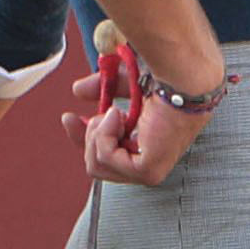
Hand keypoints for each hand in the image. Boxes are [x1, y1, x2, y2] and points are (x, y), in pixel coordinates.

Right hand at [66, 71, 206, 186]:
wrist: (180, 78)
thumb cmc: (164, 76)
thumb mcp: (124, 81)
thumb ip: (102, 88)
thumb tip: (77, 91)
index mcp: (148, 145)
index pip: (108, 155)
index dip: (84, 139)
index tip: (69, 118)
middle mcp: (150, 162)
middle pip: (97, 165)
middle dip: (88, 138)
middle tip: (99, 114)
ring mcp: (150, 171)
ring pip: (97, 164)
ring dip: (98, 133)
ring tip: (116, 113)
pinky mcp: (149, 172)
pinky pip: (106, 158)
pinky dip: (105, 134)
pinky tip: (120, 116)